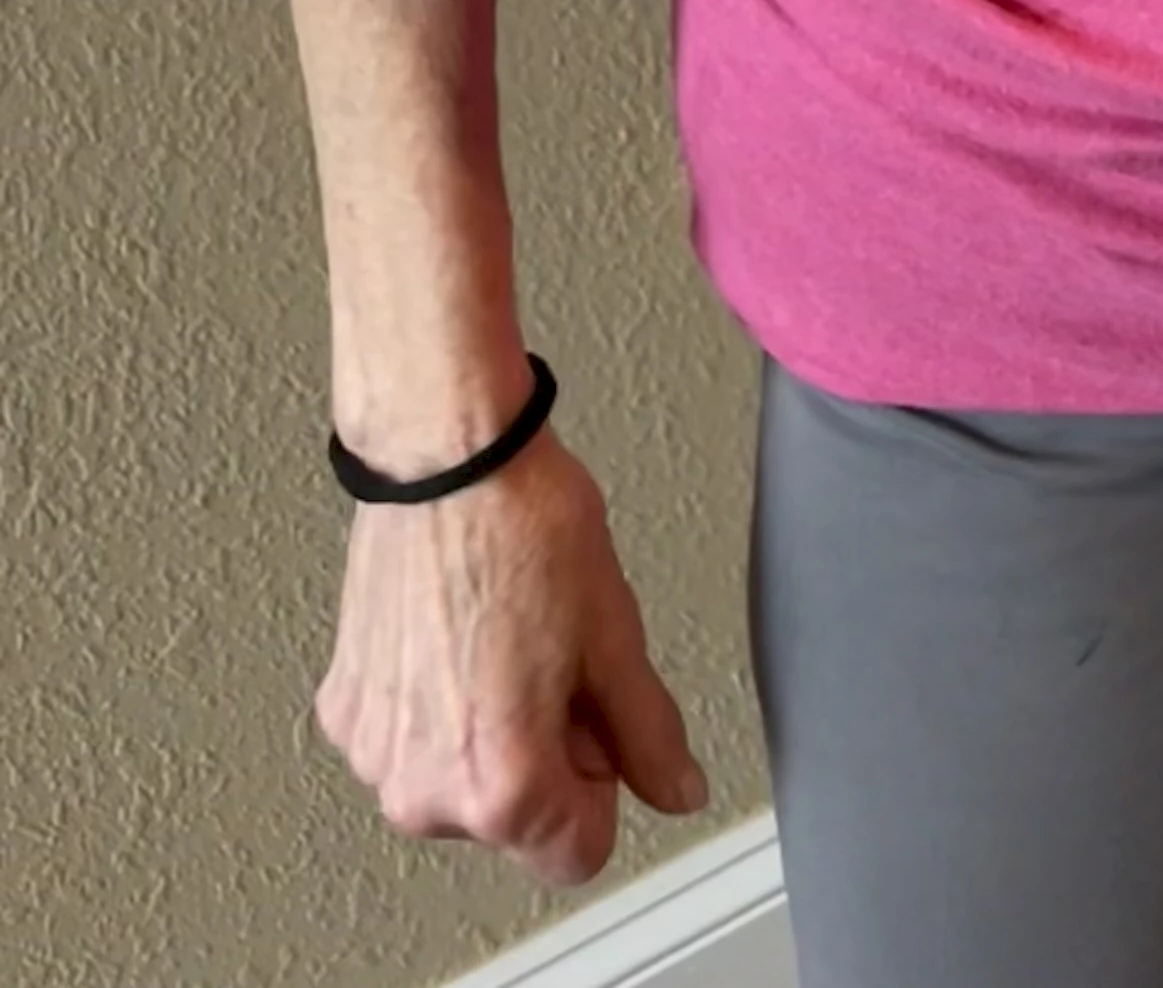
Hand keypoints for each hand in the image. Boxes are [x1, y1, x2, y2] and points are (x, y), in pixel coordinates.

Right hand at [313, 429, 708, 887]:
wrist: (444, 456)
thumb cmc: (525, 526)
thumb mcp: (614, 635)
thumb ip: (648, 732)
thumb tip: (676, 787)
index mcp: (499, 786)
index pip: (580, 851)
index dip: (605, 779)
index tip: (598, 717)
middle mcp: (423, 790)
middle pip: (515, 819)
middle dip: (547, 752)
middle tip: (553, 658)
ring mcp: (375, 755)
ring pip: (460, 782)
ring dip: (489, 730)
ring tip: (502, 638)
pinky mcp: (342, 713)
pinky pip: (410, 741)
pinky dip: (436, 704)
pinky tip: (453, 634)